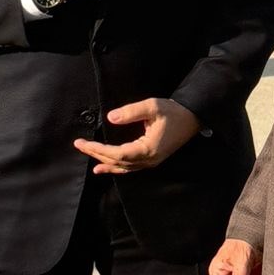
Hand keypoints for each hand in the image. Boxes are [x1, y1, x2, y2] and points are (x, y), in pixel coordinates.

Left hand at [74, 97, 200, 173]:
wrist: (193, 117)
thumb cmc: (174, 111)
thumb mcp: (153, 106)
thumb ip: (131, 112)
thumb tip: (111, 117)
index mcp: (147, 149)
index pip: (117, 153)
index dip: (98, 149)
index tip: (83, 143)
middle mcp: (148, 160)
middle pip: (118, 161)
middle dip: (97, 154)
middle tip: (80, 146)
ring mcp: (151, 162)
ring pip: (124, 167)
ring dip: (106, 163)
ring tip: (92, 164)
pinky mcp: (153, 159)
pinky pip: (131, 167)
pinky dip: (118, 167)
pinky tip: (109, 167)